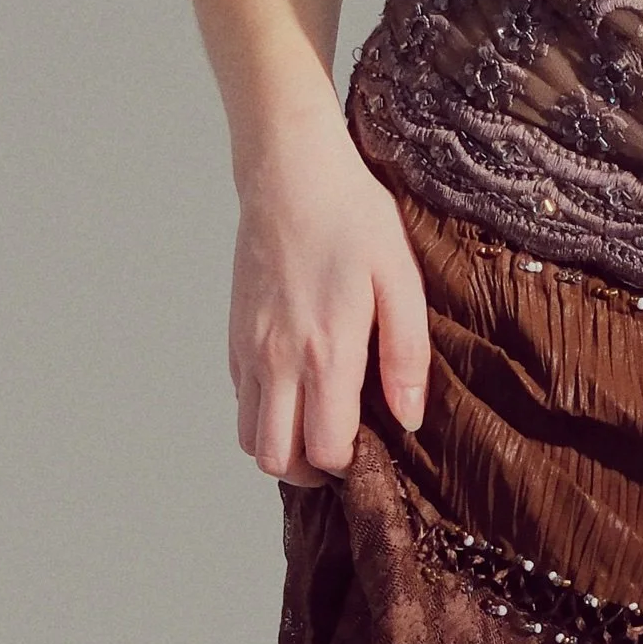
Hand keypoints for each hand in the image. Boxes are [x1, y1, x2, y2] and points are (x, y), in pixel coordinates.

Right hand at [228, 101, 429, 485]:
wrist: (290, 173)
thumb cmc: (351, 218)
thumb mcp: (399, 277)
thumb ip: (406, 354)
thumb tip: (408, 419)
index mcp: (326, 352)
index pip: (326, 450)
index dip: (351, 463)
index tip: (375, 444)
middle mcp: (279, 361)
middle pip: (276, 460)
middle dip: (311, 470)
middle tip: (344, 447)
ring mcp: (250, 349)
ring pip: (250, 437)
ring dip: (282, 445)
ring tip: (318, 423)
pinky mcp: (234, 335)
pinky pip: (240, 400)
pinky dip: (263, 412)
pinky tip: (296, 387)